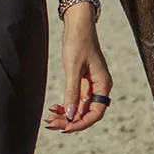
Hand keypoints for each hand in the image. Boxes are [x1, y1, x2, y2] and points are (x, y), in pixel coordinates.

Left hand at [45, 13, 111, 133]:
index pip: (96, 113)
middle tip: (51, 124)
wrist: (77, 25)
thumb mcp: (73, 68)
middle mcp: (99, 87)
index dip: (82, 123)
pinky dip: (65, 105)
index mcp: (103, 84)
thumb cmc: (78, 42)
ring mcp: (91, 86)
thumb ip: (72, 92)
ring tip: (50, 119)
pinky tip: (54, 108)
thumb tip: (71, 115)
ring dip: (66, 115)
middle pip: (87, 112)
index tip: (66, 128)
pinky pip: (76, 100)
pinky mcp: (82, 82)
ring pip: (80, 108)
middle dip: (70, 120)